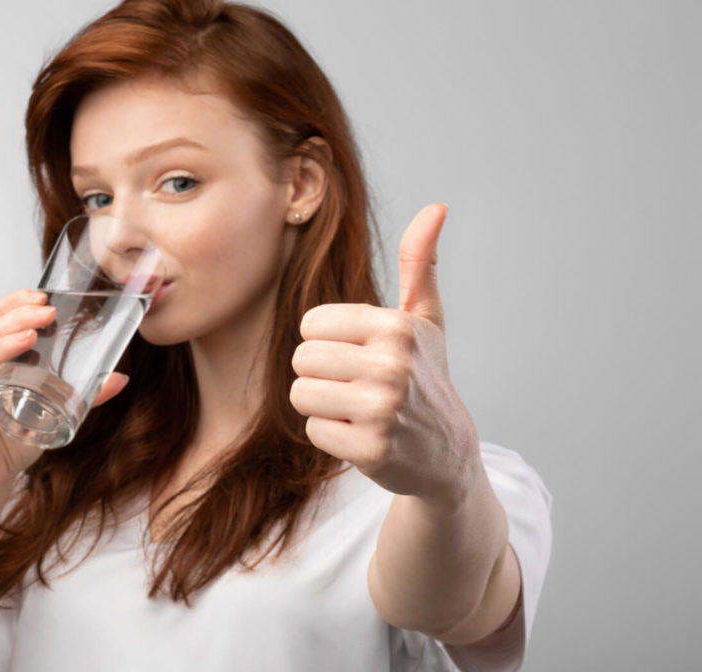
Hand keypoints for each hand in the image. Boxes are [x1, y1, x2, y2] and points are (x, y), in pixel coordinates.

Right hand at [0, 289, 129, 500]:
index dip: (18, 303)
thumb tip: (120, 379)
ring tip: (30, 335)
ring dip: (2, 340)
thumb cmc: (13, 442)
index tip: (43, 297)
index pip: (0, 318)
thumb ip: (84, 396)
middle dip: (20, 317)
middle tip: (47, 312)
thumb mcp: (54, 413)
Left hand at [289, 204, 478, 501]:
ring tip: (356, 409)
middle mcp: (392, 365)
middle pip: (301, 358)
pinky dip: (331, 436)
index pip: (310, 324)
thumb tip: (436, 207)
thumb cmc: (426, 377)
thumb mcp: (426, 319)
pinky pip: (313, 431)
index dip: (327, 341)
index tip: (358, 354)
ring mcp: (382, 409)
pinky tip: (361, 435)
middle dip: (321, 374)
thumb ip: (420, 263)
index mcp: (396, 326)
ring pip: (300, 394)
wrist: (446, 453)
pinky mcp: (371, 449)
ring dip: (322, 405)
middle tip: (357, 386)